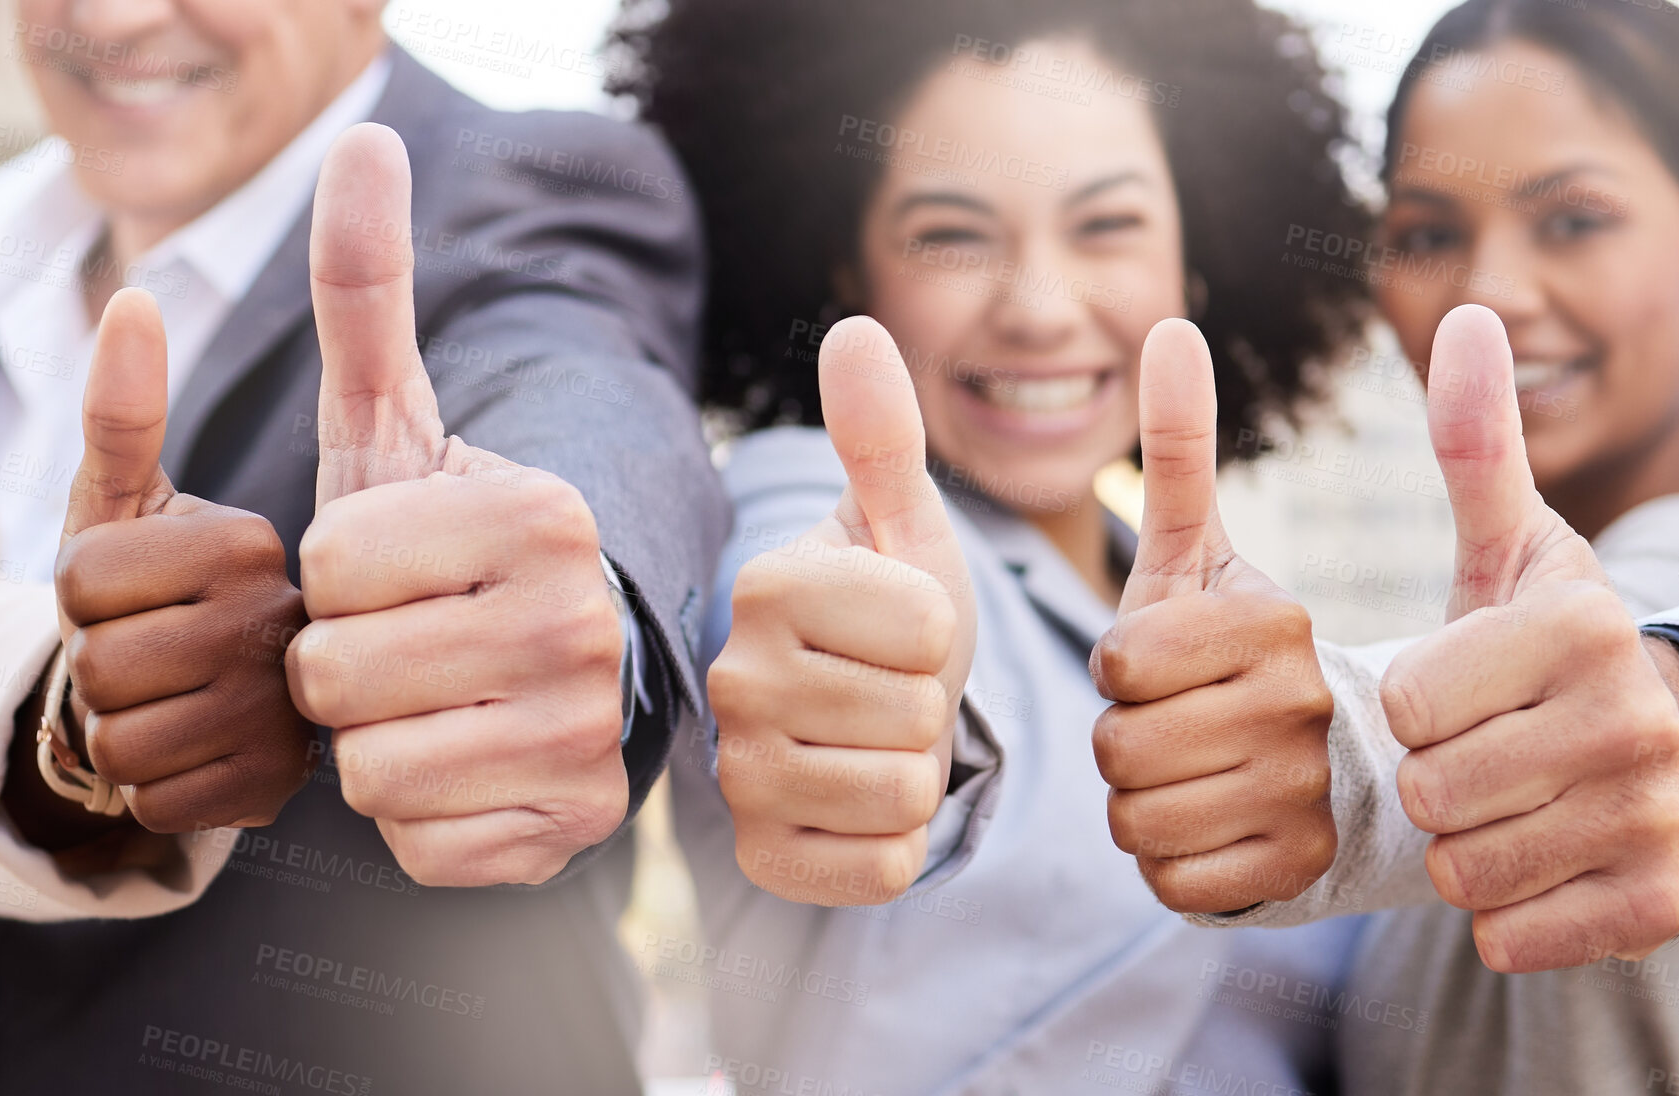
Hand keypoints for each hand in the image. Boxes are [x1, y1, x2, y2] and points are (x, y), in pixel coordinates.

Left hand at [50, 288, 310, 832]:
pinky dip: (160, 792)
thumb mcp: (133, 506)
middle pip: (98, 671)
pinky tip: (205, 760)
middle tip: (157, 663)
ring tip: (180, 711)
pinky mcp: (292, 788)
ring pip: (122, 747)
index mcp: (254, 542)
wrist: (232, 704)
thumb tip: (133, 300)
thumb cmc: (165, 597)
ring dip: (126, 740)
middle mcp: (293, 621)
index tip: (144, 597)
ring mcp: (299, 713)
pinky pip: (159, 805)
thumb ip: (123, 411)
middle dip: (99, 677)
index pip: (83, 581)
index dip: (82, 598)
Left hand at [284, 124, 625, 886]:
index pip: (332, 566)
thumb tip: (361, 142)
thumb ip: (368, 291)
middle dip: (338, 665)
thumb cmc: (450, 553)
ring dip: (370, 742)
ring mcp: (589, 737)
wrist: (555, 677)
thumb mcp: (402, 426)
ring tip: (429, 705)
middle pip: (337, 674)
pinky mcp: (572, 831)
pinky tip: (465, 769)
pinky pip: (419, 844)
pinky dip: (419, 816)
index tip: (393, 570)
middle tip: (401, 646)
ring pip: (370, 767)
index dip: (332, 575)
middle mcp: (586, 625)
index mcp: (546, 515)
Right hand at [707, 315, 975, 905]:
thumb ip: (883, 438)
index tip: (904, 626)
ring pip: (901, 795)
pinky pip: (879, 869)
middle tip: (894, 690)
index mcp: (770, 585)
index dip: (944, 631)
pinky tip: (864, 801)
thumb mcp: (904, 525)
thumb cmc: (896, 610)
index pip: (926, 628)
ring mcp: (738, 775)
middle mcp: (733, 677)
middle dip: (932, 707)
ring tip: (882, 739)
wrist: (863, 709)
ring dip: (919, 773)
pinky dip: (898, 842)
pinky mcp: (761, 856)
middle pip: (915, 718)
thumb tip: (853, 326)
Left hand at [1089, 319, 1335, 913]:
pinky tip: (1208, 824)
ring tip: (1189, 771)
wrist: (1331, 769)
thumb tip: (1169, 326)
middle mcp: (1307, 710)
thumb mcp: (1203, 553)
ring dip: (1137, 800)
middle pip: (1117, 748)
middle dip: (1120, 738)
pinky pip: (1167, 880)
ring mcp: (1310, 799)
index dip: (1117, 670)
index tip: (1156, 665)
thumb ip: (1179, 448)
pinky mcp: (1299, 875)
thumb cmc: (1235, 654)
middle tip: (1170, 725)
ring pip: (1135, 818)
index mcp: (1278, 623)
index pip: (1122, 663)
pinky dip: (1166, 860)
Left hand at [1381, 303, 1678, 971]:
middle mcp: (1635, 723)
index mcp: (1586, 628)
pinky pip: (1512, 934)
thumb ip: (1474, 446)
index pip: (1414, 700)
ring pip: (1464, 869)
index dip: (1410, 705)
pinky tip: (1535, 861)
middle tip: (1473, 755)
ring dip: (1458, 846)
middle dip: (1429, 778)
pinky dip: (1504, 909)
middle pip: (1432, 790)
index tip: (1452, 692)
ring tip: (1500, 803)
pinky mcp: (1656, 905)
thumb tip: (1463, 314)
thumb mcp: (1516, 547)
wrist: (1663, 751)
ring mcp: (1654, 821)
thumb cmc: (1553, 648)